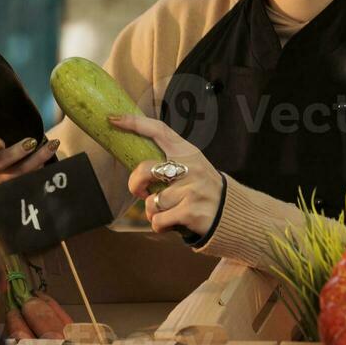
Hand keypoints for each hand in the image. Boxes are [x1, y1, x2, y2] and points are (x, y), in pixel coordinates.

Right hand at [0, 136, 59, 180]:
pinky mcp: (17, 180)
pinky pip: (28, 177)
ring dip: (35, 161)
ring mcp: (1, 176)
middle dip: (14, 154)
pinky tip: (52, 150)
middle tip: (31, 142)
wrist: (7, 135)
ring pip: (15, 175)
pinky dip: (42, 164)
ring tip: (50, 145)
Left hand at [109, 114, 223, 237]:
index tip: (113, 118)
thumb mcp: (192, 166)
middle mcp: (191, 167)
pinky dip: (159, 226)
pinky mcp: (191, 212)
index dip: (134, 123)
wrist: (232, 214)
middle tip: (141, 191)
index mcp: (188, 152)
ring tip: (167, 211)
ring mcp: (192, 190)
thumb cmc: (203, 189)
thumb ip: (169, 160)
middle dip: (135, 184)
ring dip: (153, 212)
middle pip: (144, 170)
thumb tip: (136, 160)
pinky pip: (158, 221)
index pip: (158, 130)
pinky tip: (172, 223)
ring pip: (151, 202)